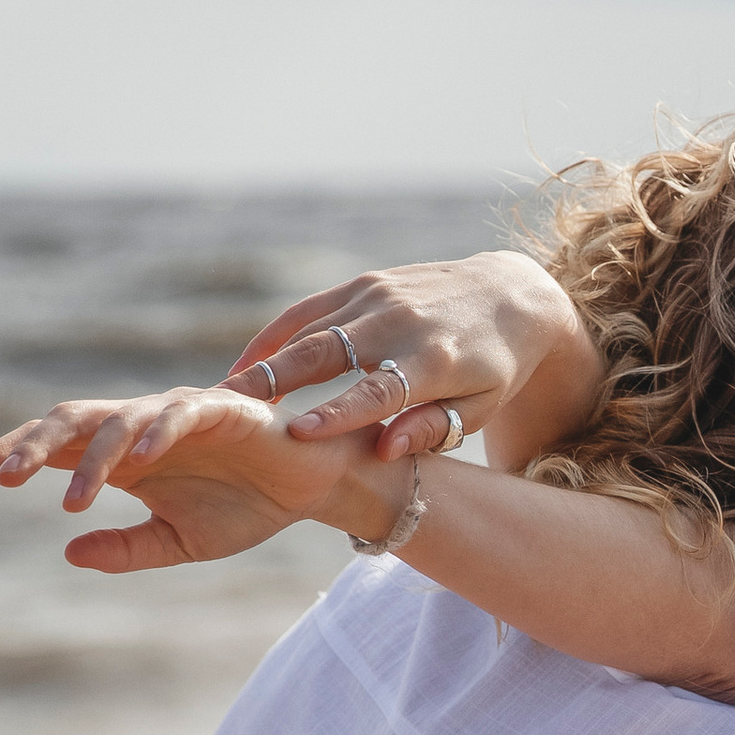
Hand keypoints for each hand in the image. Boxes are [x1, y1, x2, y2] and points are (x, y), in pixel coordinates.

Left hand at [0, 387, 374, 570]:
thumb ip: (127, 550)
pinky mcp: (221, 408)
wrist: (312, 490)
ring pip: (116, 421)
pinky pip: (179, 414)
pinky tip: (137, 464)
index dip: (14, 455)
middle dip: (30, 445)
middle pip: (71, 422)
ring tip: (69, 501)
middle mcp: (141, 429)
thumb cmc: (246, 508)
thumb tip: (70, 553)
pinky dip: (156, 434)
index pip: (57, 446)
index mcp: (124, 457)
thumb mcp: (179, 543)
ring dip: (88, 460)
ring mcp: (177, 414)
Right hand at [222, 252, 585, 461]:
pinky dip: (275, 336)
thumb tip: (383, 450)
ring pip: (307, 330)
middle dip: (273, 381)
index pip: (377, 391)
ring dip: (263, 362)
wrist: (512, 296)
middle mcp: (400, 323)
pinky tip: (246, 364)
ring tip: (221, 396)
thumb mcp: (480, 407)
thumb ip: (432, 429)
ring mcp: (379, 297)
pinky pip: (309, 311)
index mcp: (434, 361)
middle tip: (223, 409)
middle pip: (325, 352)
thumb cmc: (496, 368)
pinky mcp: (365, 284)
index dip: (337, 413)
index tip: (297, 434)